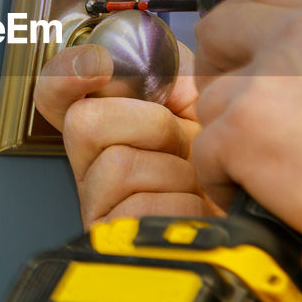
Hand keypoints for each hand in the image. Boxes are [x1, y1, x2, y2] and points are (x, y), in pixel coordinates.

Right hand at [34, 42, 223, 228]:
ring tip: (192, 180)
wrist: (246, 208)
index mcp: (107, 123)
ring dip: (175, 171)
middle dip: (150, 124)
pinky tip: (191, 207)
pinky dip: (181, 205)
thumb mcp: (200, 101)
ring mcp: (99, 203)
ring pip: (117, 165)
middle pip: (82, 122)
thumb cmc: (221, 162)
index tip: (98, 63)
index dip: (65, 72)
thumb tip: (141, 62)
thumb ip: (169, 70)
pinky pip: (141, 208)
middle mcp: (93, 161)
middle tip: (179, 142)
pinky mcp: (116, 239)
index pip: (55, 92)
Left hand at [191, 0, 301, 242]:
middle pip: (221, 29)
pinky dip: (223, 179)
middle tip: (231, 101)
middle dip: (216, 64)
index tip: (240, 47)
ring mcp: (263, 80)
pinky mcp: (241, 129)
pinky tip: (250, 193)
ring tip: (261, 166)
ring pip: (213, 99)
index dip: (247, 24)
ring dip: (230, 134)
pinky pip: (206, 153)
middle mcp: (297, 33)